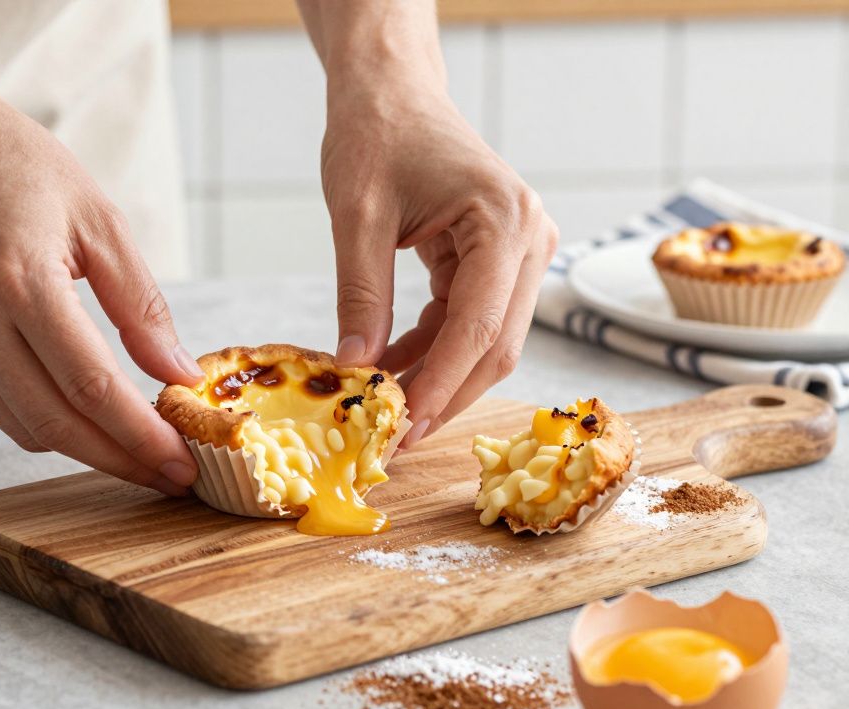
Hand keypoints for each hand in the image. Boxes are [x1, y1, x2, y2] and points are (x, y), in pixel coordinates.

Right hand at [0, 76, 203, 494]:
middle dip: (119, 460)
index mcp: (23, 283)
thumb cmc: (9, 161)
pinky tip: (78, 412)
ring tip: (133, 447)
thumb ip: (140, 302)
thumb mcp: (97, 218)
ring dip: (81, 448)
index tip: (181, 465)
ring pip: (21, 427)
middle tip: (167, 475)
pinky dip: (40, 419)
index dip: (140, 437)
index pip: (92, 389)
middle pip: (56, 425)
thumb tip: (176, 371)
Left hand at [322, 87, 558, 441]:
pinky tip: (389, 365)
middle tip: (393, 437)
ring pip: (487, 340)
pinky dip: (432, 349)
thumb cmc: (375, 136)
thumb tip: (355, 367)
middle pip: (496, 344)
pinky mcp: (499, 259)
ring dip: (437, 377)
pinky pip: (470, 320)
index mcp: (505, 219)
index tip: (401, 429)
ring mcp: (521, 249)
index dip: (441, 385)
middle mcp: (530, 237)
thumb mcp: (357, 215)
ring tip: (383, 407)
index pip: (479, 325)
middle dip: (444, 394)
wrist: (391, 93)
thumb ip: (360, 293)